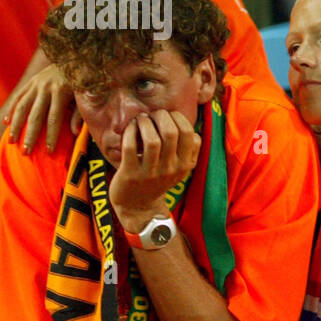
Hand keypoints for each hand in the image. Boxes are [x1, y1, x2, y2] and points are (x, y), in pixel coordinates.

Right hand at [1, 63, 75, 152]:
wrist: (74, 57)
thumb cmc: (83, 82)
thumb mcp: (85, 97)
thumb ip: (79, 114)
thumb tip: (74, 133)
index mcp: (61, 92)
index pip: (53, 119)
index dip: (51, 136)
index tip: (48, 151)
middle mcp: (45, 88)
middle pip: (35, 115)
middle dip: (30, 135)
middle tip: (26, 152)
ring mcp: (36, 84)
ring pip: (22, 107)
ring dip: (16, 125)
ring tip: (12, 141)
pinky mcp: (31, 82)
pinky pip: (18, 97)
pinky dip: (11, 110)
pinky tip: (6, 123)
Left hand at [109, 110, 200, 227]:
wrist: (138, 206)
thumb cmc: (158, 179)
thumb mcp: (180, 168)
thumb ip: (188, 150)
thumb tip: (188, 125)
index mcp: (185, 165)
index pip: (190, 134)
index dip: (179, 118)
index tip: (168, 115)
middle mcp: (171, 169)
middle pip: (171, 132)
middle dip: (161, 116)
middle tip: (153, 115)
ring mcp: (150, 173)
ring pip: (152, 140)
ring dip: (146, 122)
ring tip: (142, 119)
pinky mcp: (130, 174)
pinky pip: (130, 147)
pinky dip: (130, 131)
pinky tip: (131, 127)